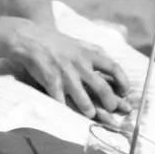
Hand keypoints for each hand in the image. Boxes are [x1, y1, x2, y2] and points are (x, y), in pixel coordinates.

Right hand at [6, 21, 130, 119]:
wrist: (29, 38)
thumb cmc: (55, 42)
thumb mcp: (78, 42)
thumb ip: (95, 52)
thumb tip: (112, 64)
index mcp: (88, 54)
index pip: (113, 68)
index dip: (123, 81)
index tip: (125, 92)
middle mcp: (80, 64)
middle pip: (102, 88)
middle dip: (110, 103)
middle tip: (111, 110)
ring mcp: (65, 74)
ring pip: (84, 99)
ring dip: (90, 110)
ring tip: (90, 114)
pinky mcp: (51, 81)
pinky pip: (61, 101)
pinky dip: (66, 110)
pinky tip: (69, 115)